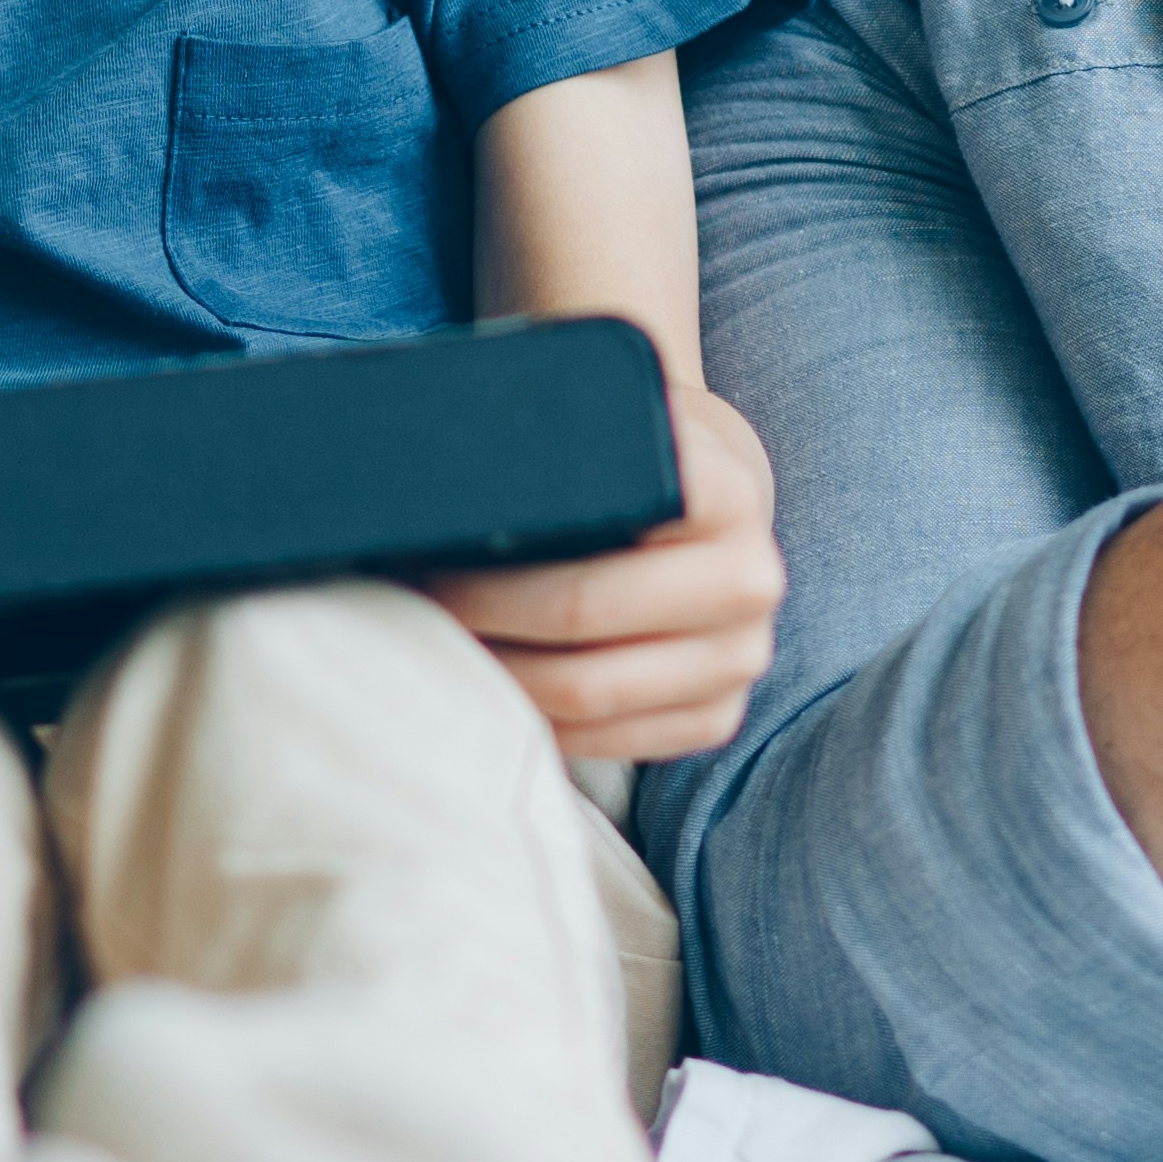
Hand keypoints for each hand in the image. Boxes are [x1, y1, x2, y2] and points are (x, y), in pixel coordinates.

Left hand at [427, 379, 782, 762]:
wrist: (714, 501)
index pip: (606, 518)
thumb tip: (437, 474)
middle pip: (581, 613)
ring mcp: (742, 656)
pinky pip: (609, 742)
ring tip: (434, 644)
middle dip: (478, 612)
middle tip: (412, 598)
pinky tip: (487, 688)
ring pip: (588, 693)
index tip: (429, 543)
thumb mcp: (615, 419)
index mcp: (725, 489)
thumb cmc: (636, 457)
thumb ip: (559, 436)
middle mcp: (750, 578)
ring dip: (495, 673)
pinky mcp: (720, 715)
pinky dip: (534, 721)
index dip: (501, 538)